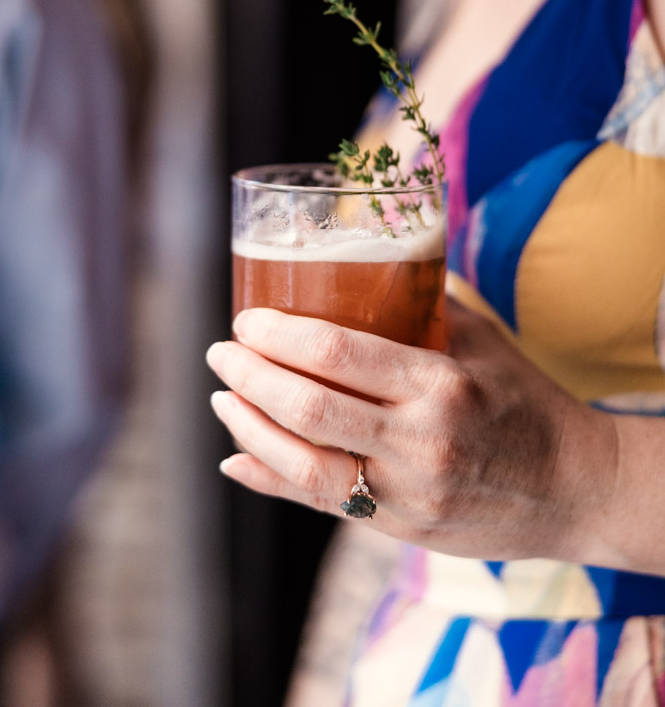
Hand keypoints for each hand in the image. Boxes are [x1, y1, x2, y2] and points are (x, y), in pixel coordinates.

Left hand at [206, 299, 617, 561]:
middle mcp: (419, 441)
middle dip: (249, 375)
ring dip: (248, 429)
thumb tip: (360, 266)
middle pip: (306, 407)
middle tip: (222, 352)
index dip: (277, 334)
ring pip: (302, 465)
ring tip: (224, 397)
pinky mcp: (401, 530)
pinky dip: (270, 479)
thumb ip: (421, 306)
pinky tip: (238, 456)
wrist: (575, 488)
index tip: (247, 320)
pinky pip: (321, 506)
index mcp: (439, 383)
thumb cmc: (524, 399)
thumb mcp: (481, 340)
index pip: (336, 351)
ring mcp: (408, 494)